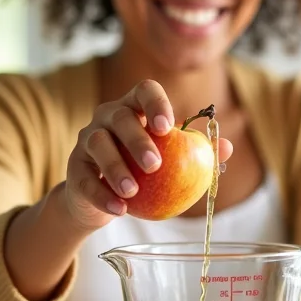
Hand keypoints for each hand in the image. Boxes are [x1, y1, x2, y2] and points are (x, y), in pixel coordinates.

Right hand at [65, 79, 232, 230]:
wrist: (103, 200)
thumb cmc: (143, 174)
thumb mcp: (170, 162)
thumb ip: (197, 154)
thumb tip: (227, 148)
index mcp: (135, 108)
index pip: (144, 90)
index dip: (156, 103)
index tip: (167, 127)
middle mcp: (107, 117)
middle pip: (120, 117)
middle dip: (137, 139)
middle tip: (155, 165)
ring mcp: (86, 140)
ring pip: (98, 144)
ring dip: (116, 168)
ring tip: (133, 191)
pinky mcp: (74, 168)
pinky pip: (84, 178)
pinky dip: (101, 195)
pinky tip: (119, 209)